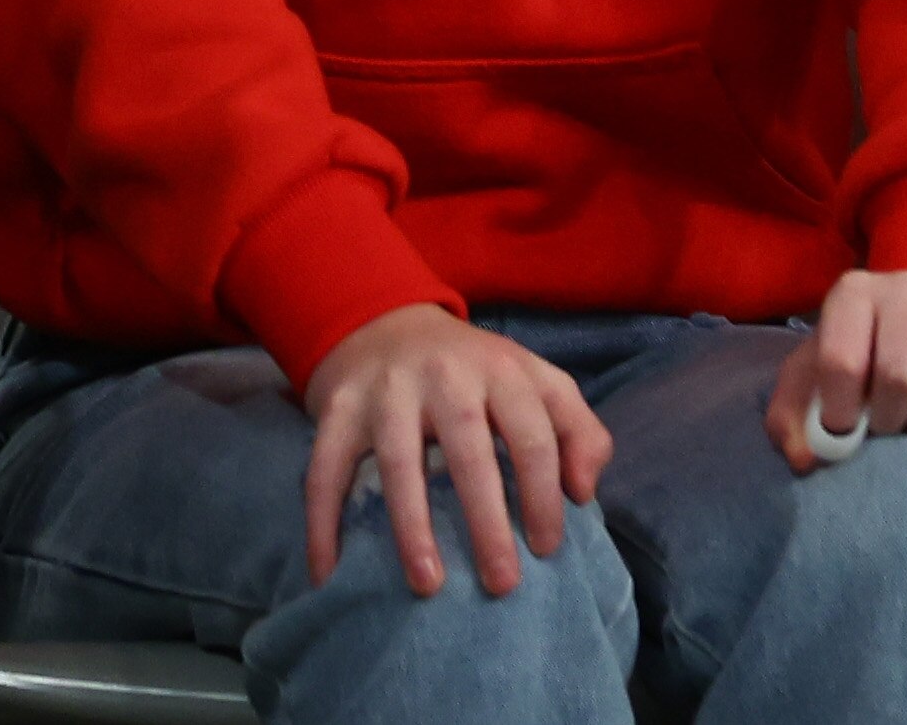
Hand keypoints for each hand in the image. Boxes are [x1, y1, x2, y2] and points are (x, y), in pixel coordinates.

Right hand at [298, 305, 610, 598]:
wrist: (382, 322)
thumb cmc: (473, 372)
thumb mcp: (535, 381)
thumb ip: (578, 428)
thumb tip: (583, 492)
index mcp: (500, 369)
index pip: (532, 435)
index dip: (544, 495)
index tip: (546, 549)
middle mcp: (444, 375)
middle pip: (469, 449)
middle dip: (487, 520)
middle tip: (502, 582)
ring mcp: (386, 391)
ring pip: (398, 462)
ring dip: (412, 526)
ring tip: (428, 585)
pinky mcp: (338, 408)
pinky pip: (325, 470)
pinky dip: (323, 522)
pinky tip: (329, 571)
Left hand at [763, 270, 906, 474]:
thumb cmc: (867, 356)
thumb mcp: (817, 379)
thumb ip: (793, 416)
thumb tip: (805, 456)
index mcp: (854, 293)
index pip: (841, 359)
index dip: (842, 411)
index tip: (848, 431)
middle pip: (900, 373)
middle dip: (893, 419)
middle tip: (893, 428)